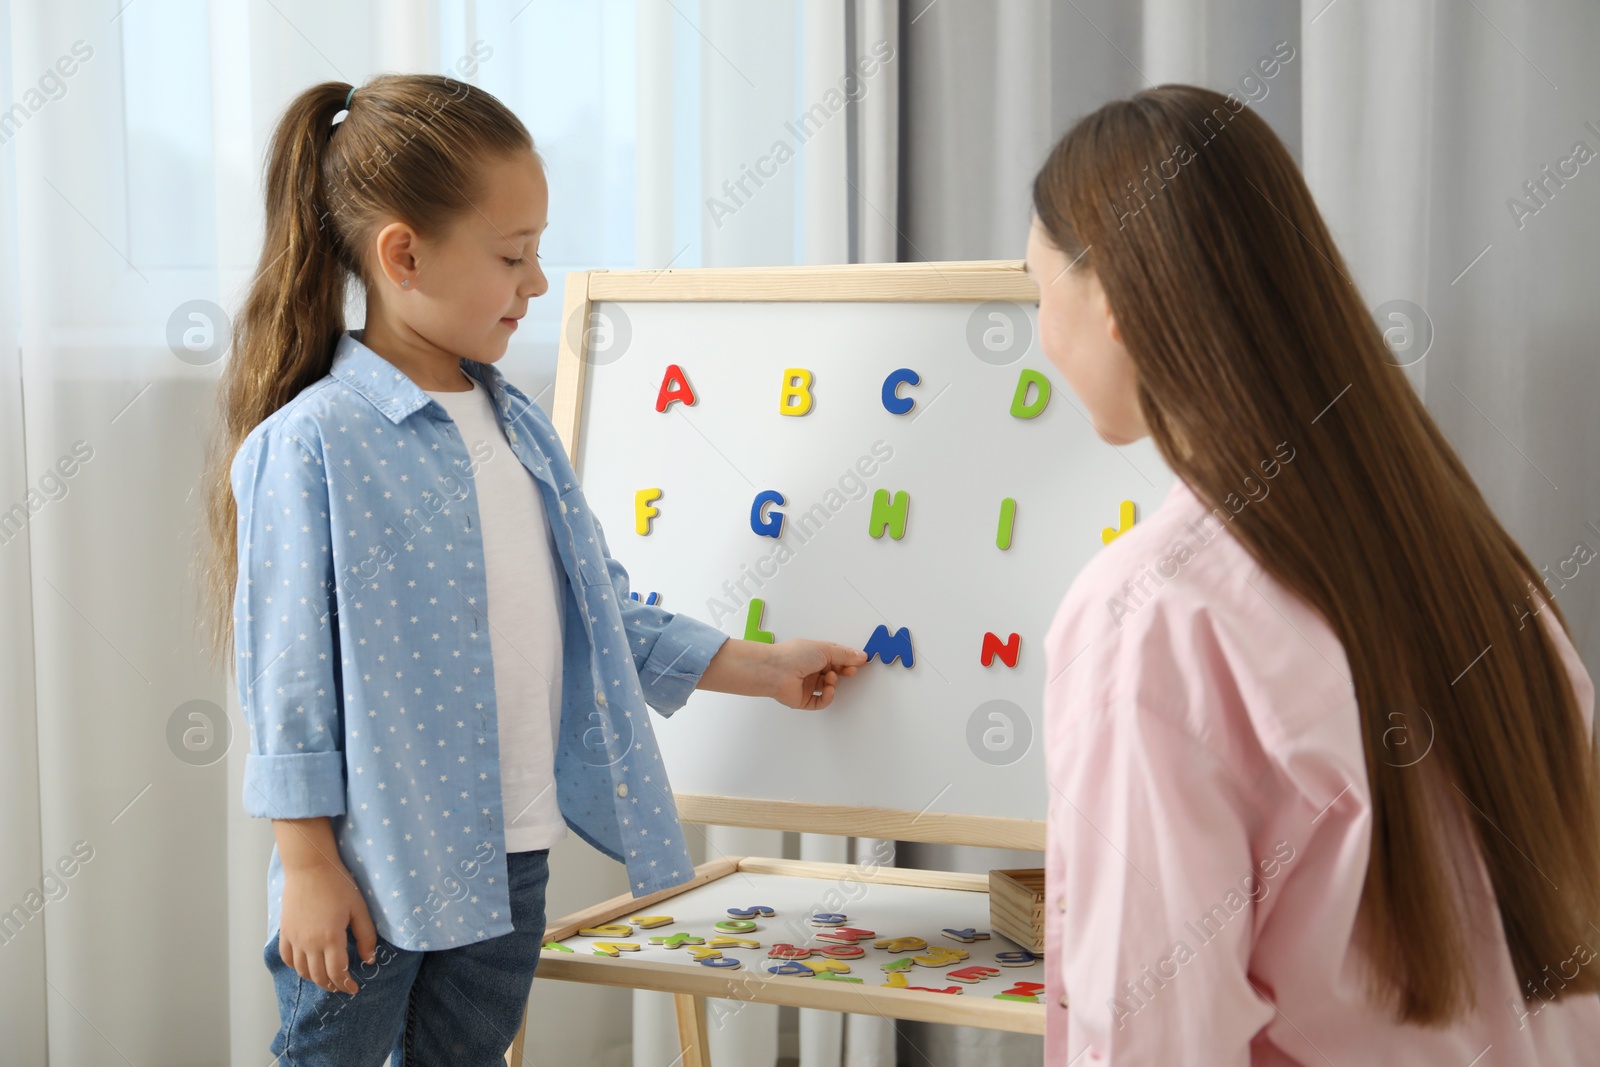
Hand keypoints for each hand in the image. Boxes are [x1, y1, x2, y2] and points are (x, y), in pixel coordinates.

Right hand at [279, 856, 378, 994]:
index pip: (338, 972)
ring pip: (302, 971)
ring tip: (326, 979)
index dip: (346, 985)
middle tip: (341, 987)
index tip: (354, 989)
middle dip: (332, 985)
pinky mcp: (285, 931)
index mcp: (331, 938)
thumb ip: (366, 936)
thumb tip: (369, 960)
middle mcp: (309, 943)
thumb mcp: (359, 908)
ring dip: (315, 979)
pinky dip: (296, 968)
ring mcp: (294, 938)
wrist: (310, 866)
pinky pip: (287, 958)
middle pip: (319, 976)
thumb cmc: (338, 884)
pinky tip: (305, 967)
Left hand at [699, 637, 868, 709]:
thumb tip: (861, 656)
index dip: (848, 660)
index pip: (836, 658)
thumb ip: (845, 654)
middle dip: (844, 672)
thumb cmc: (795, 655)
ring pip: (828, 687)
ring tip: (830, 678)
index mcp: (814, 655)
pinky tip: (828, 690)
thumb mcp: (825, 649)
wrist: (776, 671)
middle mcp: (811, 669)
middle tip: (851, 671)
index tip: (861, 662)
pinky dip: (828, 697)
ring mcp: (807, 685)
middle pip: (834, 672)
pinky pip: (821, 702)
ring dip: (834, 683)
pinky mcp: (804, 699)